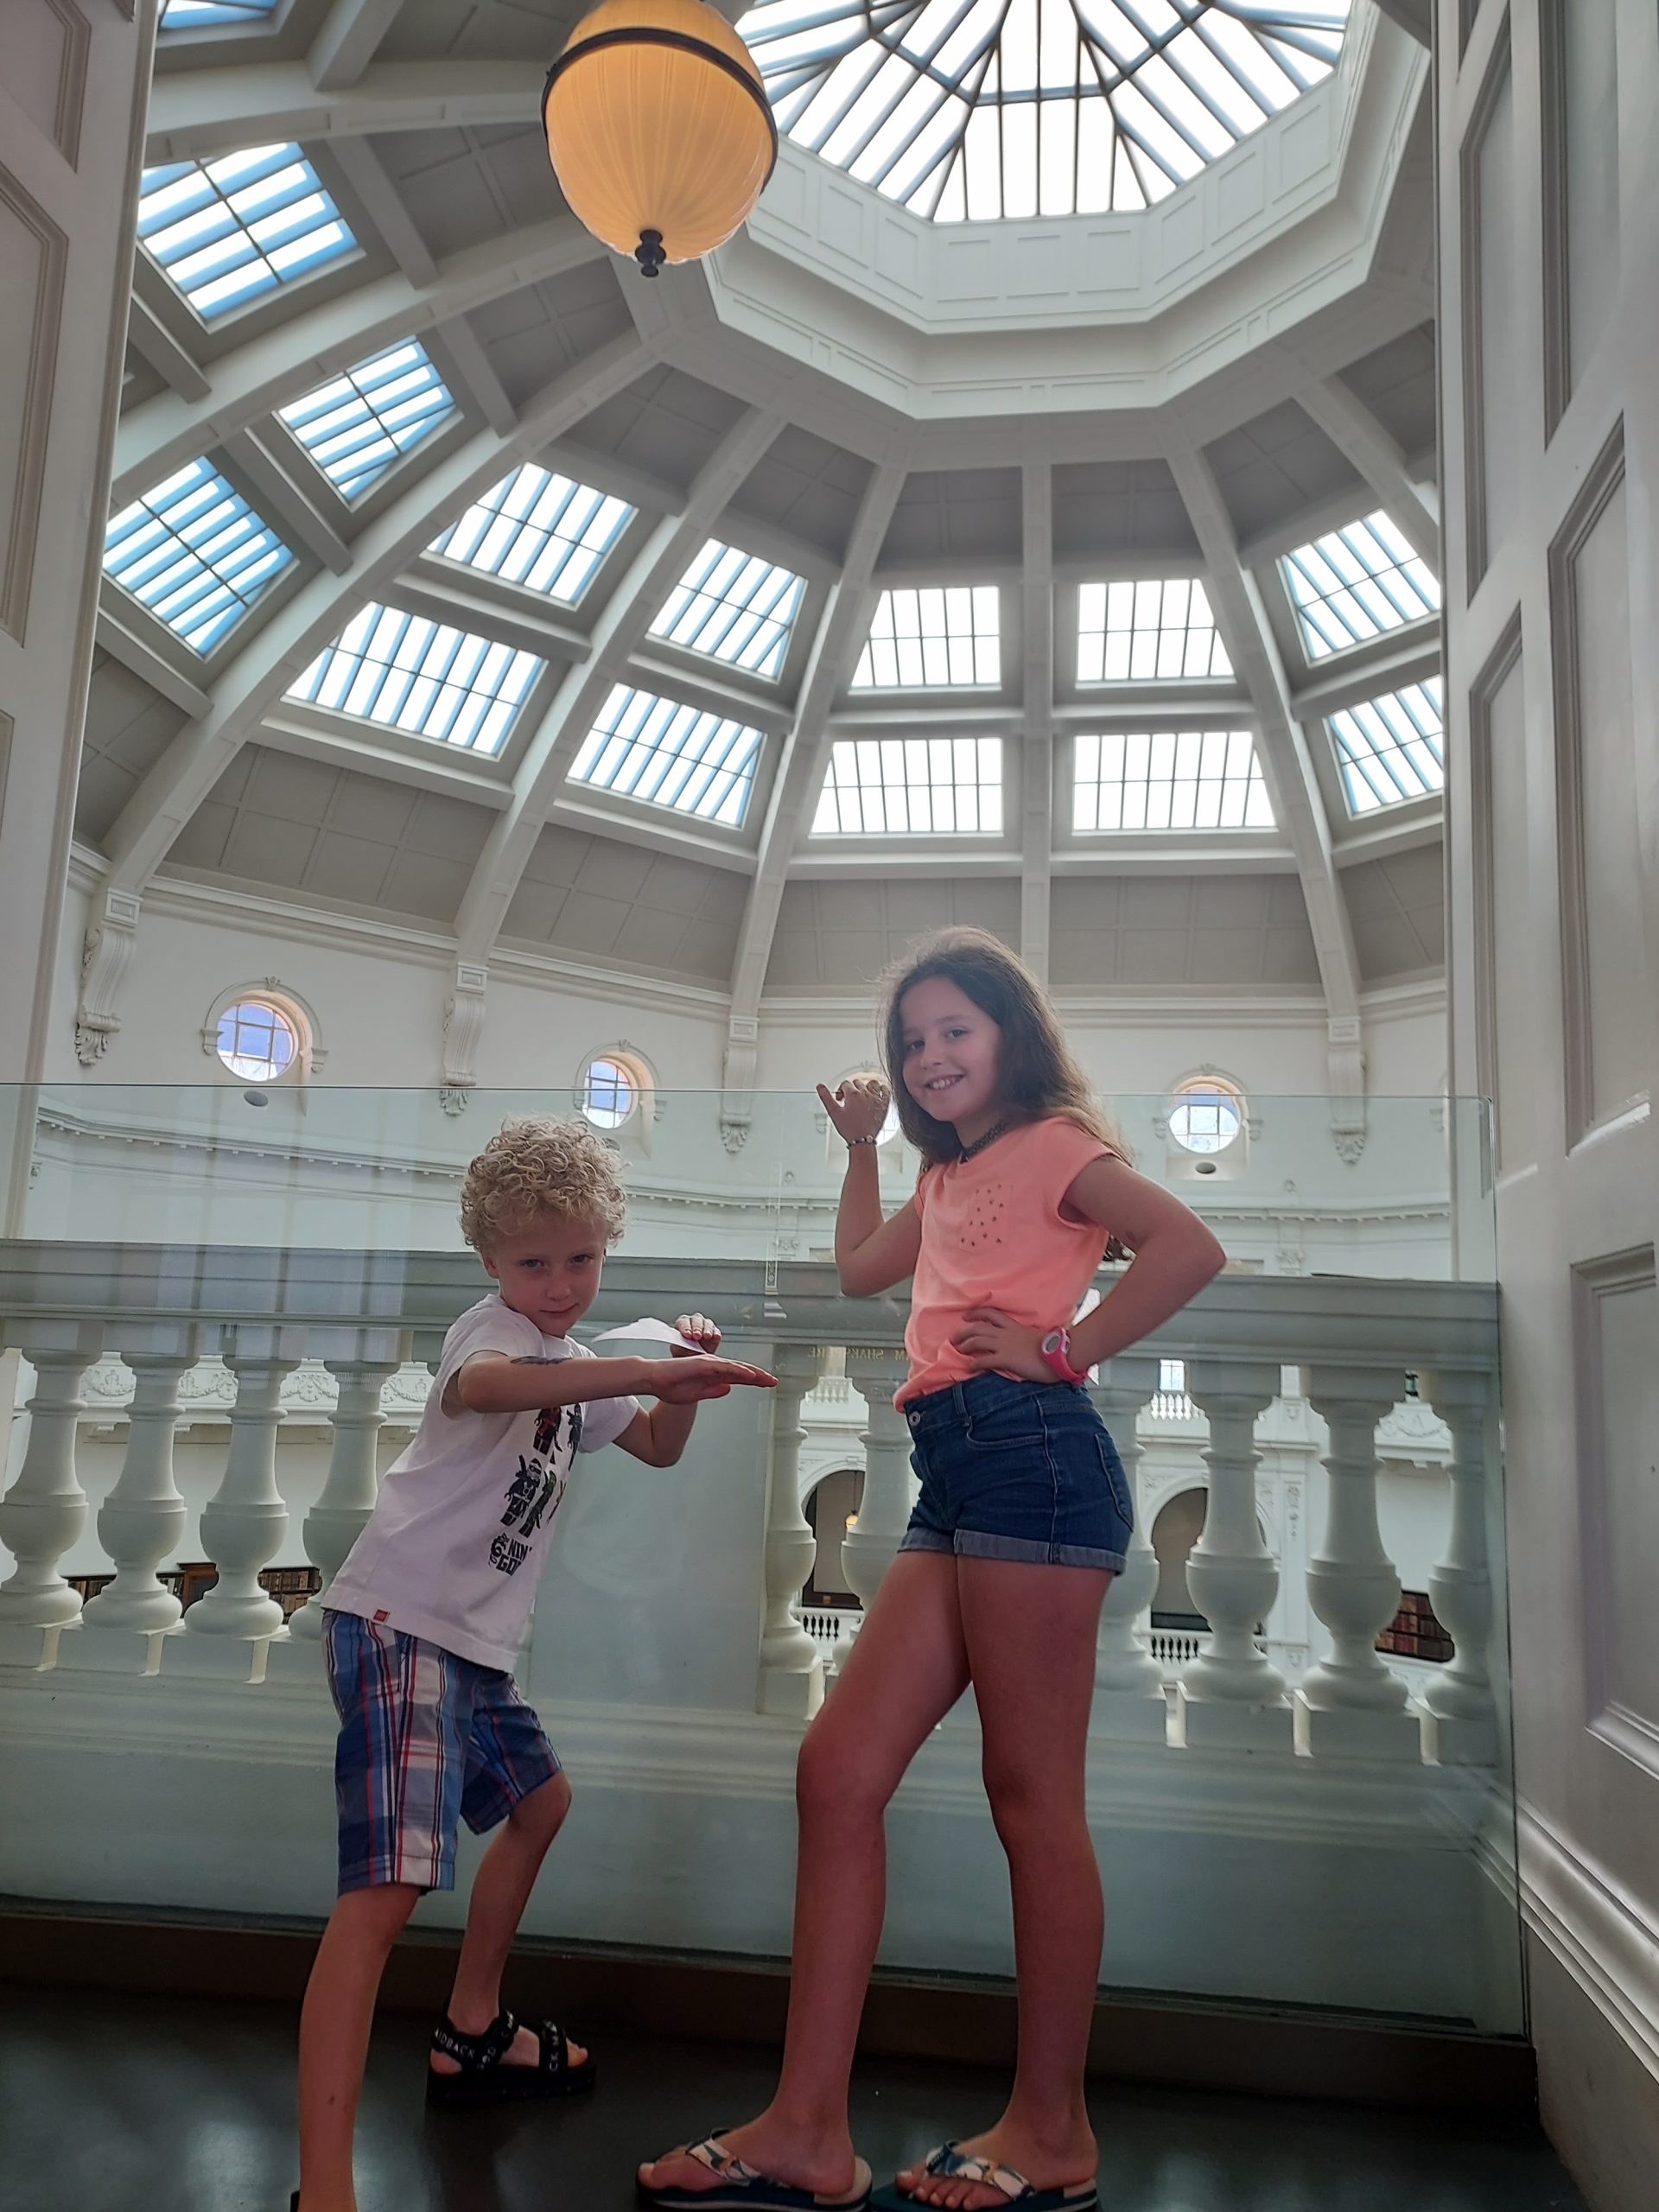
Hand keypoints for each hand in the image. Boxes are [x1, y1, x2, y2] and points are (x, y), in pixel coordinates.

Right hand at [645, 1354, 776, 1404]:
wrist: (654, 1380)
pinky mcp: (703, 1364)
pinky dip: (739, 1371)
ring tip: (767, 1379)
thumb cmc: (671, 1387)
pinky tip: (750, 1375)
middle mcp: (714, 1367)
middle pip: (741, 1371)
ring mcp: (709, 1364)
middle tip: (774, 1381)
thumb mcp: (697, 1395)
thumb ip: (713, 1391)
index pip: (738, 1377)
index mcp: (713, 1375)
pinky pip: (725, 1368)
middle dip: (759, 1376)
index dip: (754, 1380)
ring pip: (736, 1368)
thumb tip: (729, 1389)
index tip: (767, 1384)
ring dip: (753, 1373)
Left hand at [670, 1312, 721, 1357]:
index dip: (685, 1328)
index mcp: (682, 1323)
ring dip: (707, 1330)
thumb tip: (680, 1342)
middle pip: (696, 1320)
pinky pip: (716, 1331)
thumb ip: (677, 1344)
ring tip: (706, 1336)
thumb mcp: (677, 1350)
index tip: (687, 1335)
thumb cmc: (683, 1353)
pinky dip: (716, 1333)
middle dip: (697, 1328)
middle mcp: (694, 1321)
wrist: (693, 1359)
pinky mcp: (715, 1333)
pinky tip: (715, 1337)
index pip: (683, 1322)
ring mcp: (706, 1325)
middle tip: (697, 1336)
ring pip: (707, 1323)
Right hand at [817, 1074, 889, 1144]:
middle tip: (849, 1100)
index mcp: (853, 1094)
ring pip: (872, 1083)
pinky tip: (878, 1093)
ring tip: (863, 1095)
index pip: (845, 1084)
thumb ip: (826, 1098)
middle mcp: (865, 1094)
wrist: (863, 1140)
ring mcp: (876, 1098)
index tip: (840, 1099)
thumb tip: (820, 1086)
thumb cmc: (849, 1128)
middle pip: (857, 1083)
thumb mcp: (833, 1113)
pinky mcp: (884, 1105)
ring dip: (866, 1086)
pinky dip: (882, 1089)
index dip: (840, 1091)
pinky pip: (886, 1091)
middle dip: (852, 1089)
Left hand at [949, 1307, 1051, 1382]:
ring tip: (958, 1351)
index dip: (976, 1313)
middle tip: (954, 1337)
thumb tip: (1022, 1342)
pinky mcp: (1006, 1359)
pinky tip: (969, 1367)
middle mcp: (1006, 1334)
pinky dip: (974, 1363)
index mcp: (1014, 1326)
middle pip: (978, 1327)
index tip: (966, 1315)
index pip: (991, 1314)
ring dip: (964, 1345)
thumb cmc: (1052, 1348)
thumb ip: (1024, 1337)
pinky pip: (984, 1360)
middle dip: (963, 1331)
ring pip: (977, 1341)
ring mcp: (1005, 1346)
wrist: (1060, 1354)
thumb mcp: (1035, 1337)